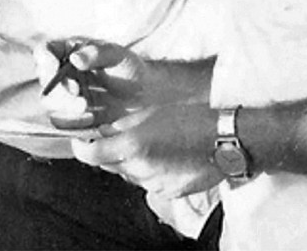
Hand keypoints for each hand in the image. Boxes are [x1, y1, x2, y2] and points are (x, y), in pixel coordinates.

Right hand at [35, 39, 149, 129]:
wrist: (147, 98)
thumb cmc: (131, 70)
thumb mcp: (118, 55)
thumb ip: (97, 53)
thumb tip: (75, 58)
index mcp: (68, 53)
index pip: (45, 51)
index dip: (45, 60)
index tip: (55, 68)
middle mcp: (61, 74)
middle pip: (44, 82)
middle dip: (60, 93)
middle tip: (81, 99)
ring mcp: (65, 97)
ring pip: (50, 105)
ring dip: (66, 110)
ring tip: (89, 112)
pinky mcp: (72, 118)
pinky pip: (61, 123)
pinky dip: (74, 124)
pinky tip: (92, 121)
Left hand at [71, 102, 224, 198]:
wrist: (225, 139)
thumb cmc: (188, 118)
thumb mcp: (148, 113)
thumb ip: (121, 126)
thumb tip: (103, 132)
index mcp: (132, 146)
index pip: (91, 154)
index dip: (81, 147)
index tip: (80, 141)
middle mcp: (141, 169)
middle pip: (108, 165)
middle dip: (105, 152)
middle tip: (111, 139)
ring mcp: (156, 183)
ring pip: (128, 175)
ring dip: (128, 163)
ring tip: (145, 145)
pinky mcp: (171, 192)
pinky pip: (148, 183)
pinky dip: (147, 172)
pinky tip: (161, 157)